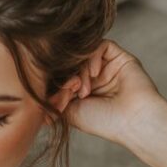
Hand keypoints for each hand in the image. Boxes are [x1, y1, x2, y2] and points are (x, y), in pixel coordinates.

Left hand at [49, 38, 163, 145]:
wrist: (132, 120)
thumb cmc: (102, 121)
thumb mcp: (69, 113)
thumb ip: (54, 100)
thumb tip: (34, 97)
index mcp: (81, 93)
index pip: (61, 78)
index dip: (55, 85)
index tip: (57, 100)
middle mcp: (93, 78)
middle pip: (70, 65)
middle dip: (66, 79)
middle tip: (70, 94)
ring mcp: (106, 67)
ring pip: (83, 56)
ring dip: (80, 71)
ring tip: (84, 91)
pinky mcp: (119, 57)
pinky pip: (99, 45)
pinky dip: (92, 58)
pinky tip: (94, 74)